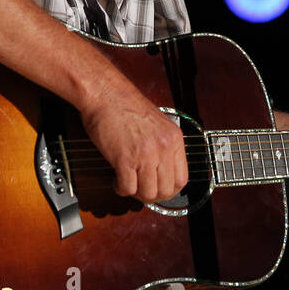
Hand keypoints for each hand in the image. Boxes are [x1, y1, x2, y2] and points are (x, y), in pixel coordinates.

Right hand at [81, 84, 187, 204]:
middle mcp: (164, 148)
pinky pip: (127, 188)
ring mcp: (146, 155)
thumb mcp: (158, 124)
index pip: (182, 179)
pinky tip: (117, 179)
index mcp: (174, 139)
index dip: (169, 189)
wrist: (106, 94)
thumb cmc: (126, 106)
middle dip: (151, 195)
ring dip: (136, 193)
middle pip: (166, 190)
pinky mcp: (125, 159)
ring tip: (128, 182)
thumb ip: (164, 146)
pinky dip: (121, 188)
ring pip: (147, 194)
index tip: (158, 188)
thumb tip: (163, 172)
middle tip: (140, 188)